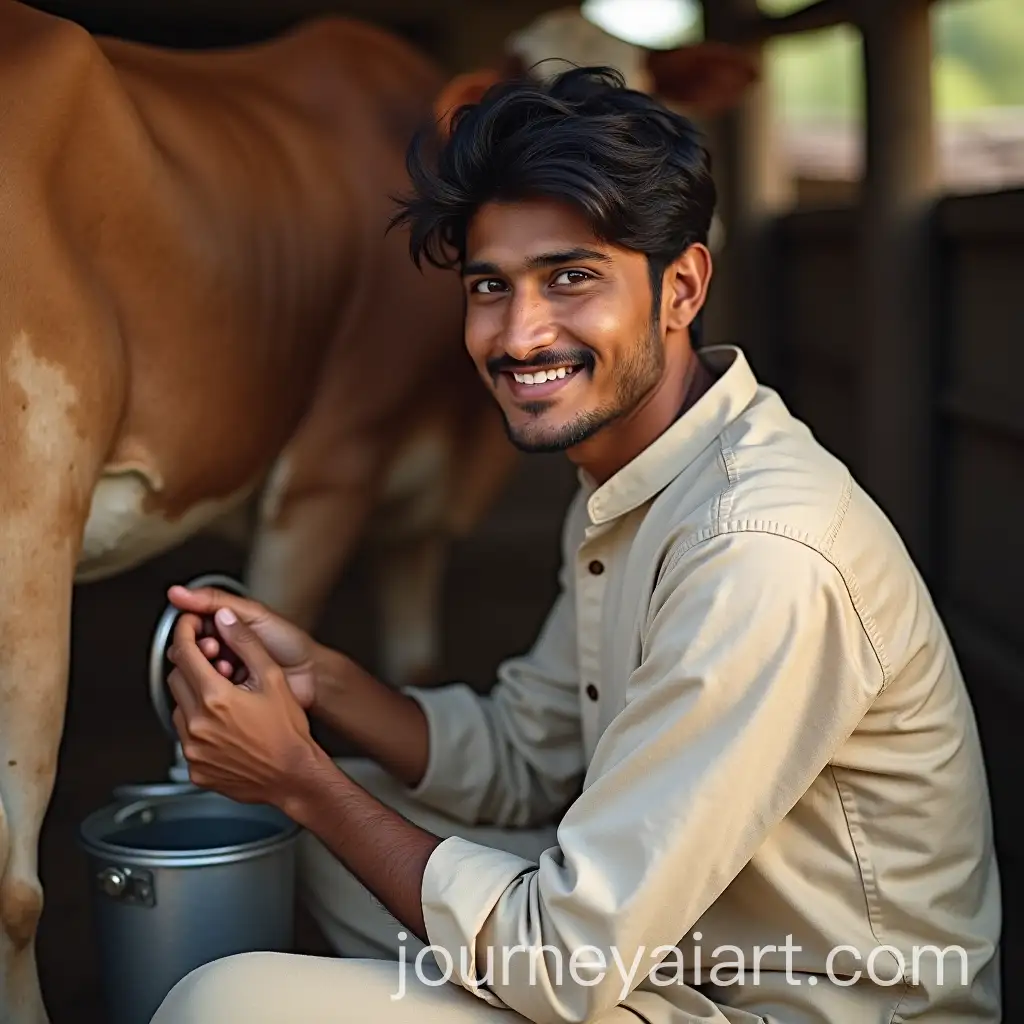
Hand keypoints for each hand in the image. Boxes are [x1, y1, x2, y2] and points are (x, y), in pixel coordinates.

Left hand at [166, 607, 328, 807]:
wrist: (294, 776)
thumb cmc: (288, 732)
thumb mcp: (272, 678)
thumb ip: (245, 643)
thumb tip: (225, 619)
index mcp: (216, 698)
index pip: (184, 653)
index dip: (184, 632)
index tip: (188, 626)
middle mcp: (198, 724)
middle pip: (176, 677)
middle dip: (191, 664)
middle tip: (214, 662)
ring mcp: (193, 748)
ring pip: (178, 707)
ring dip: (193, 695)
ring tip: (223, 698)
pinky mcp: (194, 767)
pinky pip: (184, 736)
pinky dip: (197, 725)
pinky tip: (222, 725)